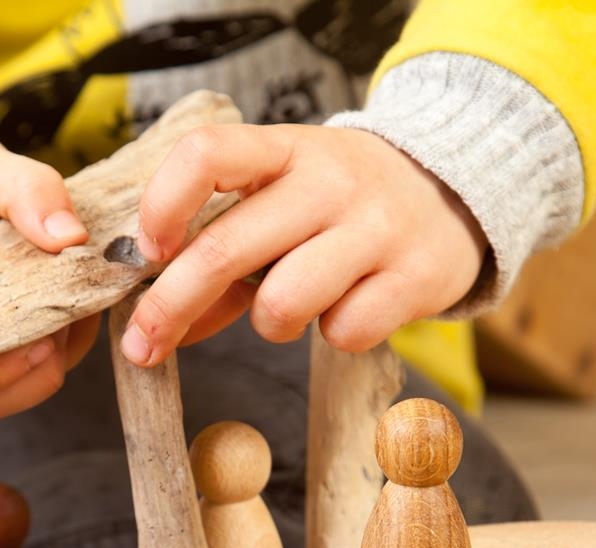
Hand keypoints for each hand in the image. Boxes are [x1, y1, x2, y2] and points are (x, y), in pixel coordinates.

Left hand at [120, 124, 486, 365]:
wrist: (453, 195)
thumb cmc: (340, 209)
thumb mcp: (284, 204)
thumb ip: (227, 257)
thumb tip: (164, 327)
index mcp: (284, 150)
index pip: (206, 154)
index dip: (163, 205)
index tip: (148, 251)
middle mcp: (328, 180)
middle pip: (225, 248)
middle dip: (169, 308)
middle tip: (141, 348)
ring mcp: (375, 227)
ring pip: (282, 303)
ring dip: (268, 324)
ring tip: (290, 309)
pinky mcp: (415, 276)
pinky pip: (344, 331)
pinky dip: (335, 334)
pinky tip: (348, 309)